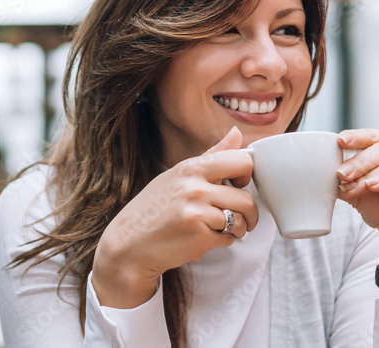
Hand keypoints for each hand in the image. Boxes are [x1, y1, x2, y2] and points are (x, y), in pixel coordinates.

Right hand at [92, 126, 258, 307]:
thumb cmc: (154, 208)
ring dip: (237, 230)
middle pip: (247, 198)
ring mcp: (197, 213)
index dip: (247, 175)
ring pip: (240, 221)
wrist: (129, 244)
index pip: (241, 161)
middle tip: (240, 218)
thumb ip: (212, 156)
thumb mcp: (178, 175)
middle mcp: (195, 187)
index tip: (238, 185)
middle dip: (249, 213)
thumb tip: (237, 133)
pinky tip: (203, 238)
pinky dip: (221, 242)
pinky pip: (229, 239)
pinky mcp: (199, 237)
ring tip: (219, 229)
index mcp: (191, 168)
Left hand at [336, 129, 378, 284]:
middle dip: (359, 162)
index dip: (357, 137)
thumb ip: (347, 179)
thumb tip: (324, 172)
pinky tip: (374, 186)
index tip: (340, 141)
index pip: (373, 135)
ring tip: (354, 187)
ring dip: (371, 175)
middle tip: (341, 174)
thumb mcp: (361, 191)